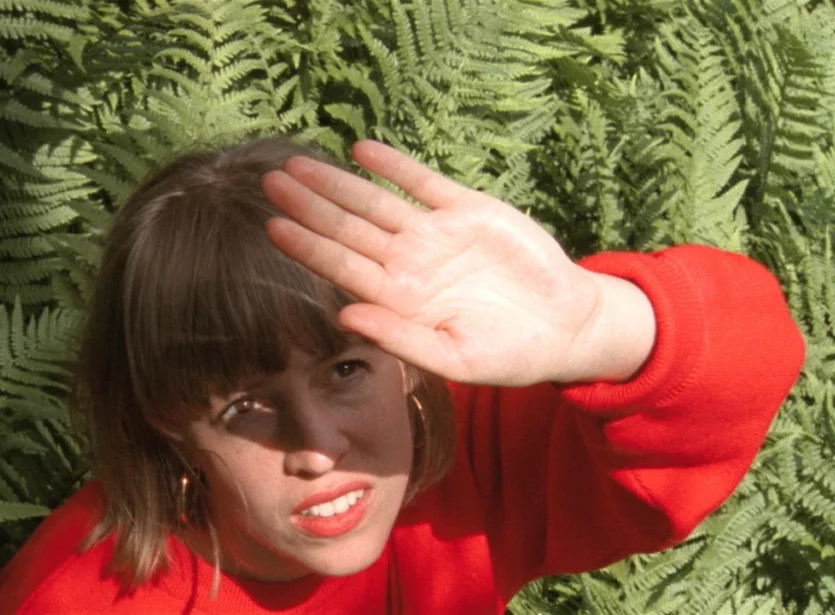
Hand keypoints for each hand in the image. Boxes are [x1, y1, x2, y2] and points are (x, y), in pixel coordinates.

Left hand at [261, 141, 654, 385]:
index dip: (308, 247)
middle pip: (347, 229)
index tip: (272, 227)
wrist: (564, 325)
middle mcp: (408, 264)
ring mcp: (435, 235)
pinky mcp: (467, 210)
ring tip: (298, 162)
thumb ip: (401, 339)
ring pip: (376, 202)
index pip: (342, 268)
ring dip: (339, 183)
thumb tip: (345, 317)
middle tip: (269, 181)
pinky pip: (422, 183)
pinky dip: (395, 166)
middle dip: (310, 206)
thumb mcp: (456, 359)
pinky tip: (361, 150)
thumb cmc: (508, 354)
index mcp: (399, 300)